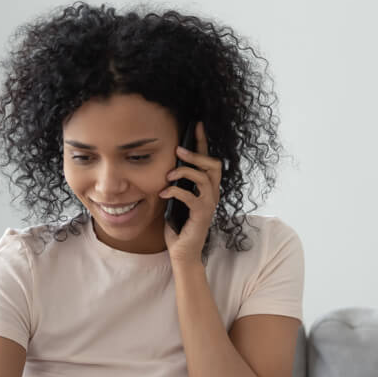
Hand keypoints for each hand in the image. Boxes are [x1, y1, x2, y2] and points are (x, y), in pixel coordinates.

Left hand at [160, 122, 220, 263]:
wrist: (182, 252)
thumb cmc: (178, 226)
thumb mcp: (175, 199)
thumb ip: (176, 183)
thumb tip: (166, 166)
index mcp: (206, 189)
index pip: (208, 161)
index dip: (203, 142)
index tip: (197, 125)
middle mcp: (212, 194)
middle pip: (214, 165)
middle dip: (197, 154)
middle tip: (179, 150)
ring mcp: (209, 204)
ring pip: (204, 178)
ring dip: (185, 172)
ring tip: (169, 174)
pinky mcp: (202, 215)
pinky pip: (191, 196)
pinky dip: (175, 191)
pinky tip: (163, 193)